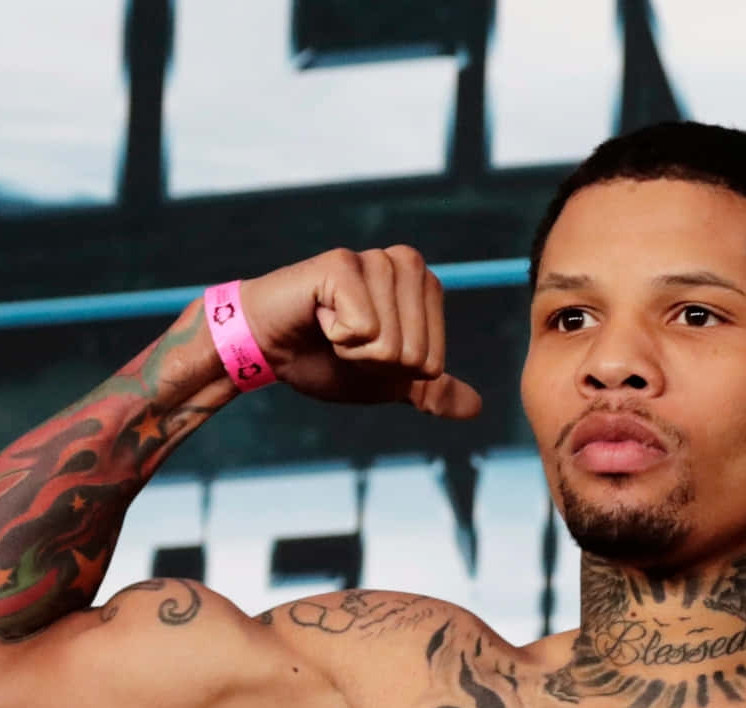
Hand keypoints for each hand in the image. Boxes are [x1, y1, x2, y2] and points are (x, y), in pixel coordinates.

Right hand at [238, 247, 482, 417]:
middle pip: (415, 354)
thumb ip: (430, 391)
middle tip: (344, 338)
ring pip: (391, 343)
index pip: (433, 363)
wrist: (269, 349)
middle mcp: (407, 264)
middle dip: (374, 362)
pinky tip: (318, 315)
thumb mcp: (386, 382)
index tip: (364, 349)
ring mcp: (375, 259)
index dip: (393, 371)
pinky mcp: (343, 263)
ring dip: (354, 349)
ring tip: (331, 326)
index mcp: (425, 288)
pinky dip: (336, 335)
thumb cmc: (325, 358)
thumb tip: (476, 408)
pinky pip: (362, 327)